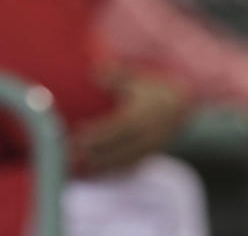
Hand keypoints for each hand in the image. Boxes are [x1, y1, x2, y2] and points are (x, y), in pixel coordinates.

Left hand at [72, 74, 187, 173]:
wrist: (182, 103)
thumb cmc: (151, 87)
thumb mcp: (135, 77)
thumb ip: (115, 76)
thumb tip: (94, 73)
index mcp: (143, 116)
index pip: (117, 129)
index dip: (97, 135)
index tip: (76, 137)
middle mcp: (148, 136)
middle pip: (117, 150)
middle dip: (92, 156)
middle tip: (66, 156)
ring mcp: (150, 149)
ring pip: (122, 163)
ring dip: (98, 167)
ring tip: (73, 168)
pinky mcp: (149, 156)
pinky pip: (128, 168)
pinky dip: (109, 172)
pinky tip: (90, 174)